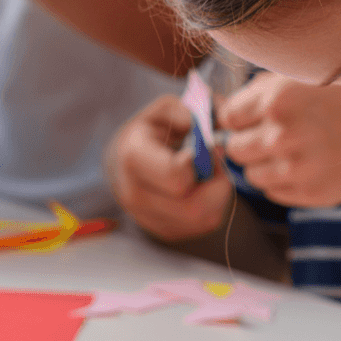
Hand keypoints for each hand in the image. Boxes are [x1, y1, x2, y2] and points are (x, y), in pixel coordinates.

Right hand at [106, 95, 232, 241]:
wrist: (121, 161)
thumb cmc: (149, 132)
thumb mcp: (166, 109)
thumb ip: (193, 112)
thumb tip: (218, 125)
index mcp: (133, 157)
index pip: (176, 175)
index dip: (201, 161)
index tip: (201, 148)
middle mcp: (135, 194)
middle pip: (194, 207)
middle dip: (216, 184)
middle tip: (214, 165)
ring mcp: (146, 218)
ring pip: (203, 220)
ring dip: (218, 197)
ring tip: (209, 176)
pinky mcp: (162, 231)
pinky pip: (202, 227)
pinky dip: (213, 208)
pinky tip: (202, 190)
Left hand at [218, 72, 340, 207]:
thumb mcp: (303, 80)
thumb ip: (259, 92)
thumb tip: (216, 110)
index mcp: (277, 100)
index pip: (228, 118)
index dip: (241, 119)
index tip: (258, 118)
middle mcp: (283, 134)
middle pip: (234, 149)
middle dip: (250, 144)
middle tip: (278, 137)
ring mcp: (295, 167)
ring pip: (251, 175)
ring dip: (266, 165)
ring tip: (295, 151)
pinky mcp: (307, 192)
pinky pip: (272, 192)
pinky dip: (283, 182)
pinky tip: (308, 166)